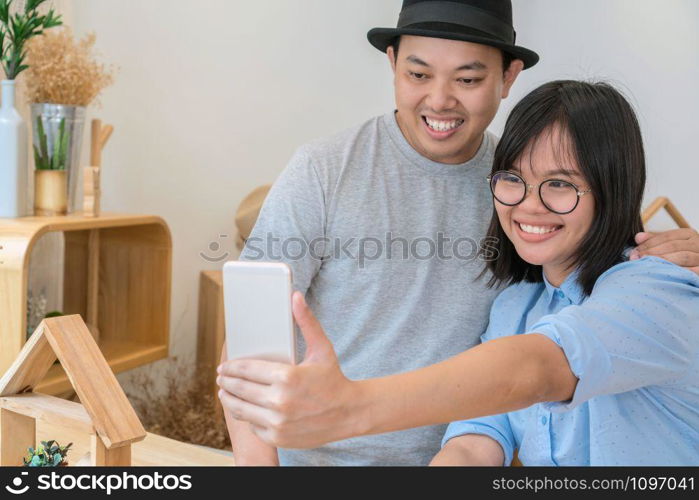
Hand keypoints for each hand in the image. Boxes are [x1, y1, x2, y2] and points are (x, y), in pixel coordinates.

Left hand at [216, 292, 360, 448]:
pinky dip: (248, 416)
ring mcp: (278, 423)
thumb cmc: (333, 378)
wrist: (349, 413)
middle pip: (239, 389)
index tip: (223, 366)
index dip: (230, 367)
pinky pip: (253, 426)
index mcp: (287, 377)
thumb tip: (295, 296)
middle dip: (225, 382)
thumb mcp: (322, 348)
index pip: (246, 370)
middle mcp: (280, 401)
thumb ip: (306, 321)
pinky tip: (246, 409)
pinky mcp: (278, 437)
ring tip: (226, 393)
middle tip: (221, 378)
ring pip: (241, 409)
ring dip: (229, 400)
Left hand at [631, 229, 698, 274]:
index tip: (635, 251)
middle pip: (673, 246)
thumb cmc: (679, 259)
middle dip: (653, 252)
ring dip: (663, 261)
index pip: (667, 236)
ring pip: (683, 256)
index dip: (649, 243)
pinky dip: (679, 272)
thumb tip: (638, 237)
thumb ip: (654, 241)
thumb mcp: (668, 246)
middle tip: (637, 259)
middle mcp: (698, 244)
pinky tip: (665, 275)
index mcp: (688, 235)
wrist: (694, 270)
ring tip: (647, 266)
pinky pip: (693, 270)